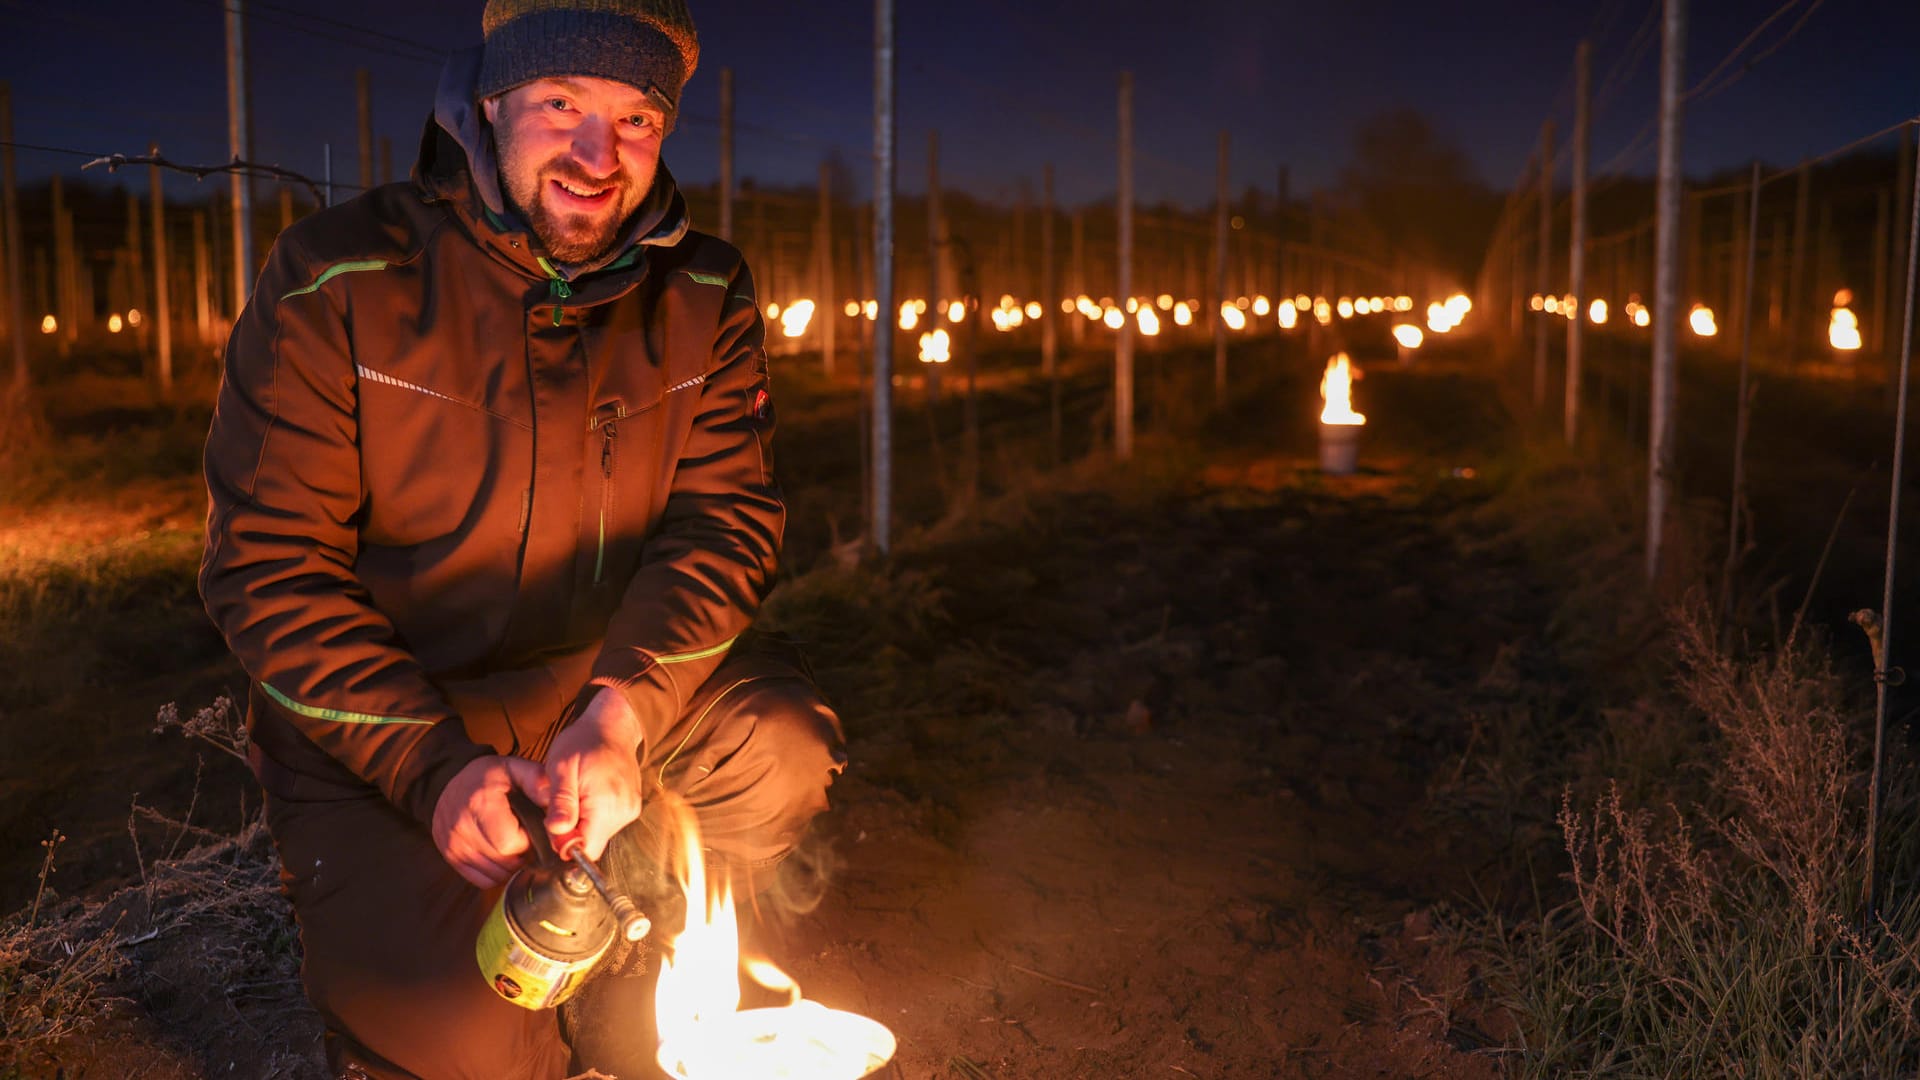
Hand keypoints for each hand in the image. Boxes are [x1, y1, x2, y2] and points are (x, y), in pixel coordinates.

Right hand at [432, 755, 547, 888]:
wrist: (452, 781)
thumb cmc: (488, 776)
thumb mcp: (516, 768)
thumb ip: (539, 784)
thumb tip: (557, 809)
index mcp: (480, 803)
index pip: (510, 844)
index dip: (528, 841)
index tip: (530, 829)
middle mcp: (461, 826)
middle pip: (503, 861)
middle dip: (522, 854)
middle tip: (524, 837)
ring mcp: (452, 843)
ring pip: (494, 874)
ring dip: (511, 865)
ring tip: (513, 843)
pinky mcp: (449, 855)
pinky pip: (481, 879)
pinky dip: (496, 872)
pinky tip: (500, 854)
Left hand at [541, 686, 644, 860]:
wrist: (611, 726)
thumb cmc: (582, 742)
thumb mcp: (561, 768)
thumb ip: (561, 802)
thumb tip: (557, 832)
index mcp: (606, 804)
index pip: (586, 849)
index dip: (565, 845)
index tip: (554, 823)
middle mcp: (624, 812)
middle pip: (592, 844)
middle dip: (572, 832)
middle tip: (561, 802)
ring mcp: (630, 810)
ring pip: (598, 835)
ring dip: (582, 823)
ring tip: (574, 795)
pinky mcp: (630, 807)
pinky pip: (606, 824)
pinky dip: (592, 816)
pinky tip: (586, 795)